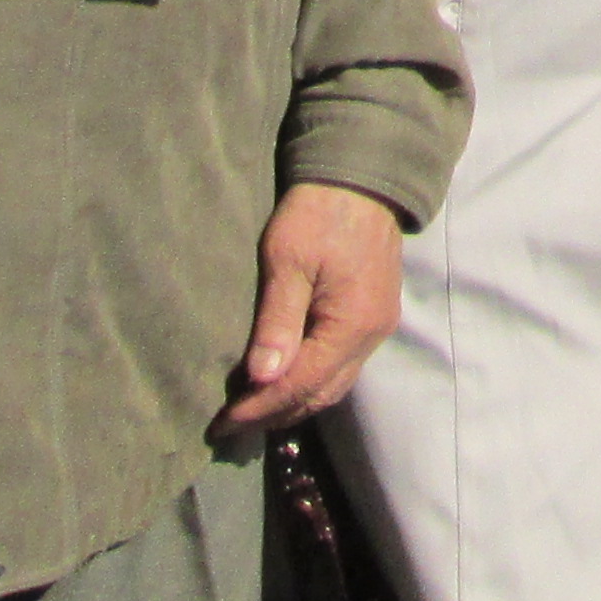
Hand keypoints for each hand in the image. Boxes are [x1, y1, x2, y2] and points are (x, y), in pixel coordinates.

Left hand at [218, 182, 403, 430]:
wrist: (361, 177)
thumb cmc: (318, 212)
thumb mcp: (288, 259)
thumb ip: (278, 320)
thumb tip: (263, 377)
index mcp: (352, 323)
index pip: (301, 384)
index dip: (261, 408)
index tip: (223, 422)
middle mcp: (371, 335)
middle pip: (321, 394)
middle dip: (276, 413)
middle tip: (232, 424)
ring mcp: (378, 327)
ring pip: (335, 384)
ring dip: (295, 400)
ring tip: (254, 410)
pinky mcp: (375, 316)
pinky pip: (343, 366)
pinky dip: (312, 380)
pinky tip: (286, 378)